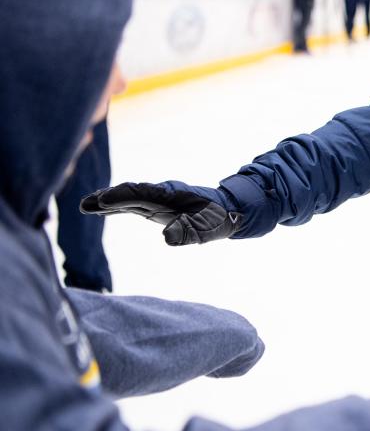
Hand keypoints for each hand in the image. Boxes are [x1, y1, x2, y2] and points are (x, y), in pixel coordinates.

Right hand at [80, 182, 240, 245]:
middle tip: (86, 203)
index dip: (123, 196)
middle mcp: (162, 193)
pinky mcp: (154, 206)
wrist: (224, 210)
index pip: (144, 194)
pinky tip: (98, 209)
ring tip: (85, 205)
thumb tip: (166, 238)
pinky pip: (131, 203)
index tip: (104, 200)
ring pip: (128, 197)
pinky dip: (114, 205)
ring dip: (107, 201)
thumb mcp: (208, 230)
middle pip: (131, 193)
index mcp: (173, 195)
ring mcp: (156, 199)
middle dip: (109, 197)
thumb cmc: (216, 220)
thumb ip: (189, 232)